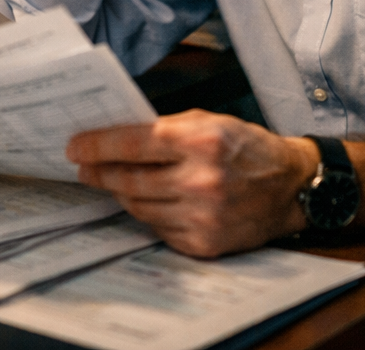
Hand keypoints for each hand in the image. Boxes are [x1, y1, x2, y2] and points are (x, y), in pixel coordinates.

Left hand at [66, 109, 319, 256]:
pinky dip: (148, 213)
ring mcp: (202, 216)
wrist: (289, 186)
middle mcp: (200, 180)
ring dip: (121, 192)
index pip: (133, 144)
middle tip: (83, 166)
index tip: (75, 147)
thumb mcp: (209, 121)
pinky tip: (147, 200)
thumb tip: (118, 137)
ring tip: (111, 180)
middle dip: (100, 172)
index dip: (98, 146)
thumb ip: (166, 128)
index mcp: (200, 141)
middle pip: (129, 180)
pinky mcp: (204, 242)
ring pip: (139, 206)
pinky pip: (158, 228)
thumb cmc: (247, 146)